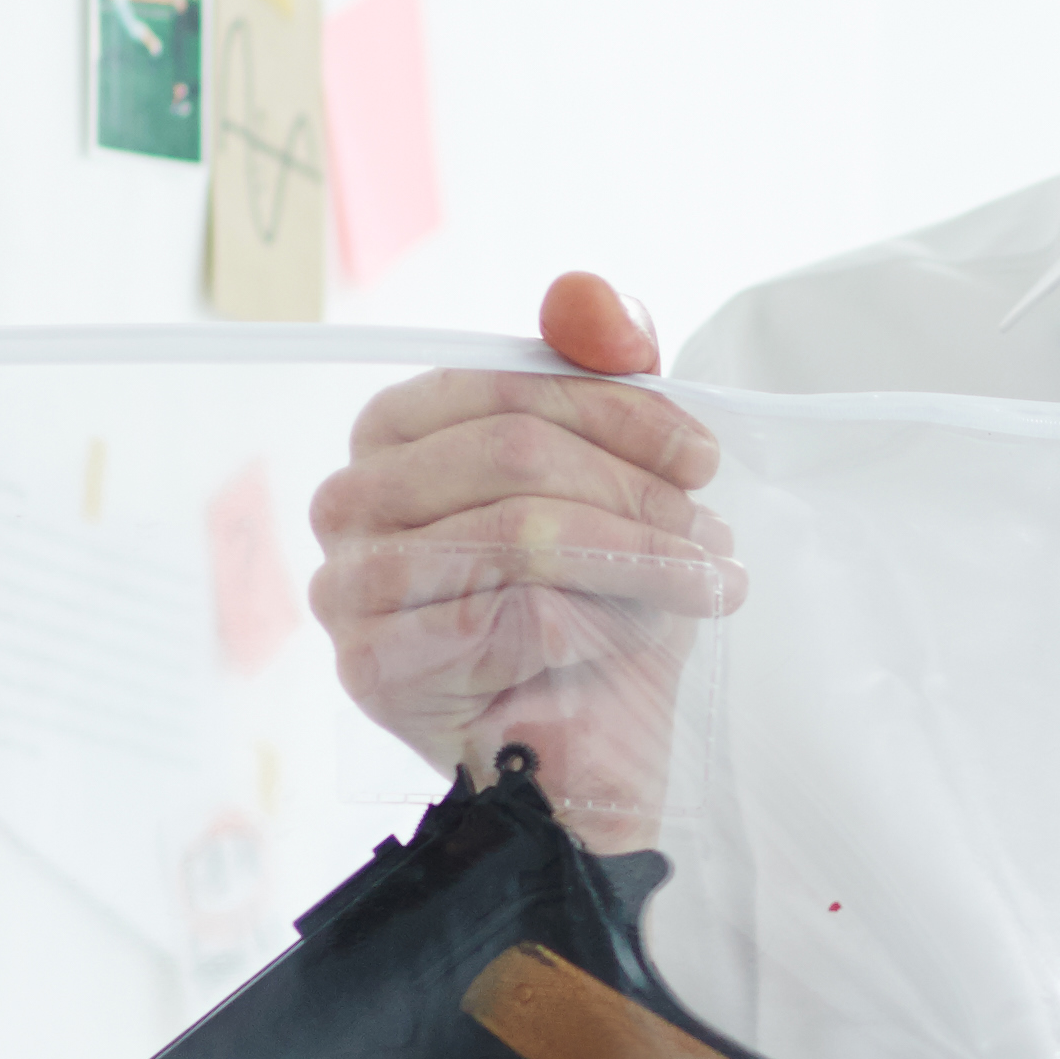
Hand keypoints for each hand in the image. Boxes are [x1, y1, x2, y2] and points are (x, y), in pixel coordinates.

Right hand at [307, 272, 737, 839]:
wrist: (587, 767)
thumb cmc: (596, 620)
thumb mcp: (617, 479)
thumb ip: (599, 371)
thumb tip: (587, 291)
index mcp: (394, 437)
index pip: (503, 383)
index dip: (616, 411)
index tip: (701, 457)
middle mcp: (349, 501)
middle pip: (512, 450)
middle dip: (635, 492)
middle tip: (712, 536)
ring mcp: (348, 586)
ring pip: (521, 531)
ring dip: (638, 560)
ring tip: (704, 586)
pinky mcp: (374, 668)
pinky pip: (513, 615)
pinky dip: (598, 629)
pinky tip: (629, 649)